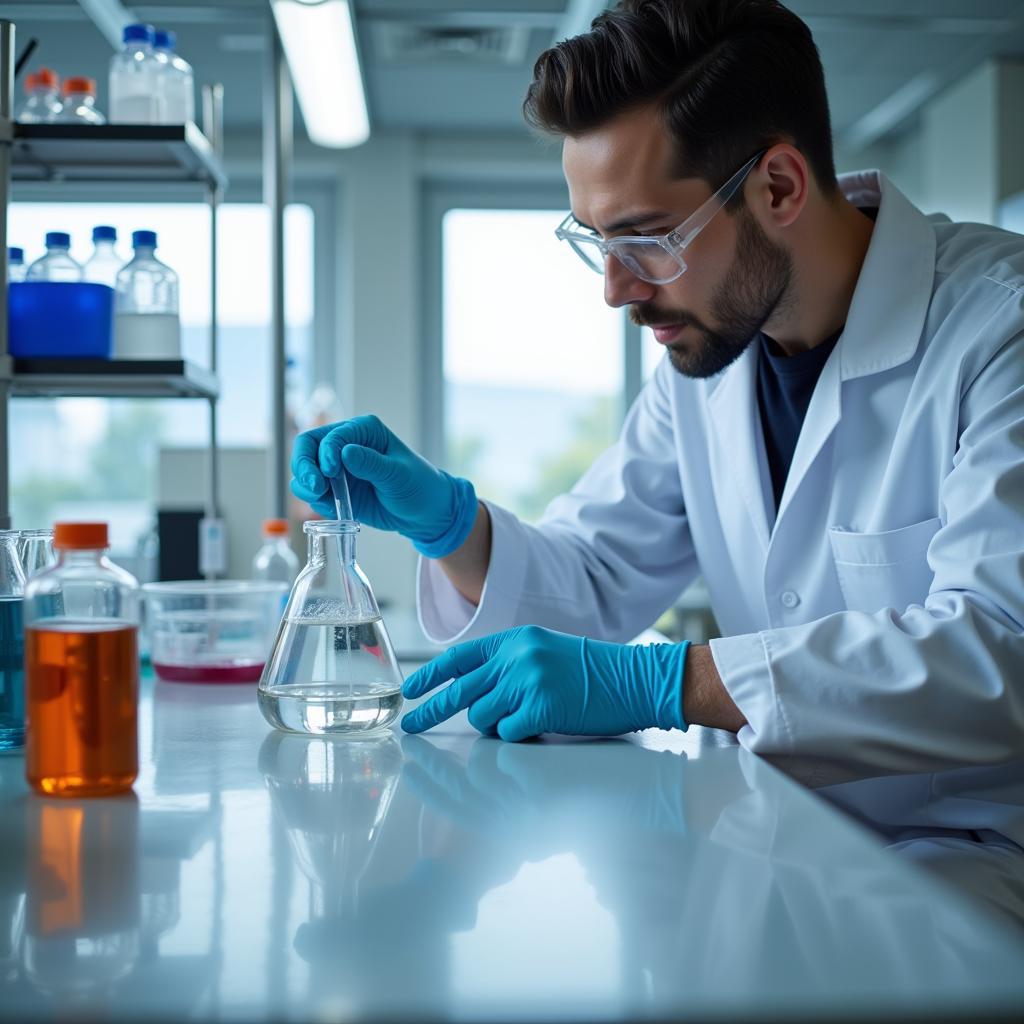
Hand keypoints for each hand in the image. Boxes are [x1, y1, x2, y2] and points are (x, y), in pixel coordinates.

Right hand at [290, 414, 477, 557]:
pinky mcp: (336, 489)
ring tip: (321, 498)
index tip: (331, 473)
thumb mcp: (399, 475)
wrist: (425, 513)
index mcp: (364, 430)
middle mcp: (346, 444)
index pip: (330, 435)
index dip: (325, 453)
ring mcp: (338, 468)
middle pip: (307, 447)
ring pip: (305, 470)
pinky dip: (314, 500)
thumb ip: (371, 464)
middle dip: (304, 466)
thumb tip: (344, 452)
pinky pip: (313, 492)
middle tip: (314, 488)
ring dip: (305, 484)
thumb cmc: (419, 487)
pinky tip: (330, 508)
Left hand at [401, 625, 688, 740]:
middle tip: (410, 727)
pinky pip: (509, 734)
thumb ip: (509, 665)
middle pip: (460, 691)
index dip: (431, 674)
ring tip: (528, 719)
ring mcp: (527, 680)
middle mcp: (516, 656)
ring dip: (498, 727)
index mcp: (515, 640)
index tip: (411, 689)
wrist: (636, 679)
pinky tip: (543, 726)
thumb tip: (473, 694)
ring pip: (484, 717)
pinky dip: (520, 737)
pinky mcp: (540, 707)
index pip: (460, 657)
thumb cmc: (594, 673)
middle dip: (431, 711)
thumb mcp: (545, 653)